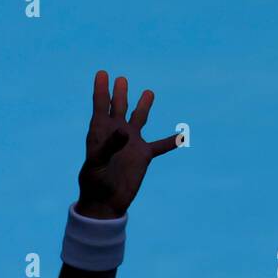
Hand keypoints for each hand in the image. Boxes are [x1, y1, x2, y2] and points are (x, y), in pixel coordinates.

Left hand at [76, 71, 179, 218]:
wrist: (105, 203)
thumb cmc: (95, 184)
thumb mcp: (98, 164)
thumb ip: (109, 145)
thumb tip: (124, 130)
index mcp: (100, 133)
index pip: (100, 105)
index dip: (101, 89)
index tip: (102, 73)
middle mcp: (116, 134)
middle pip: (118, 107)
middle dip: (119, 93)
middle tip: (121, 79)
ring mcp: (131, 144)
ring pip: (139, 119)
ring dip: (143, 106)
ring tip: (148, 92)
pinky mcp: (143, 156)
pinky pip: (160, 145)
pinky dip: (171, 141)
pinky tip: (182, 136)